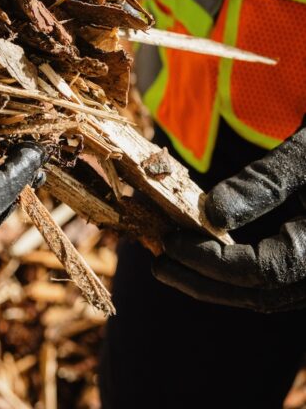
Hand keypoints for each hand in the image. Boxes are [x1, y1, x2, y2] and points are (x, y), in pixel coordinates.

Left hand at [153, 124, 305, 311]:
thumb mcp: (305, 155)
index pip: (257, 272)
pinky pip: (276, 277)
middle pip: (259, 294)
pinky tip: (208, 249)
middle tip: (159, 264)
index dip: (208, 261)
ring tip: (173, 260)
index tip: (169, 241)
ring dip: (218, 280)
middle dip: (205, 281)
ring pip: (268, 293)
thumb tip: (209, 211)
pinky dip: (239, 269)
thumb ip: (261, 185)